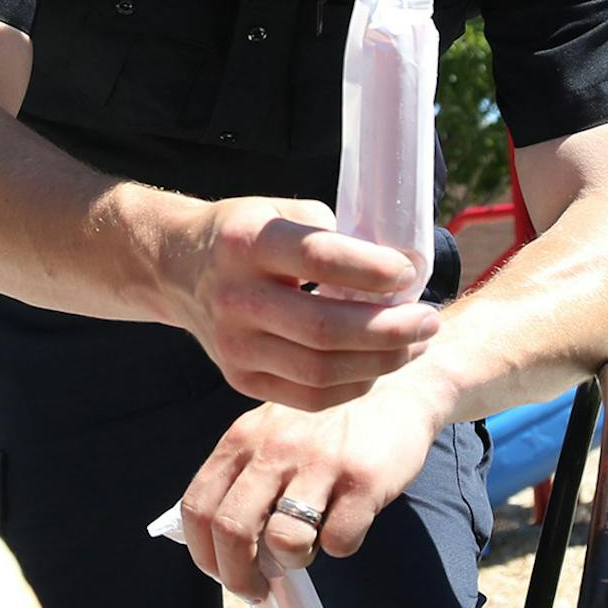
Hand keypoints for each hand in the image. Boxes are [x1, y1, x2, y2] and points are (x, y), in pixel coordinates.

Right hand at [161, 195, 437, 410]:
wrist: (178, 269)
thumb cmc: (243, 234)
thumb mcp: (278, 210)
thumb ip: (331, 233)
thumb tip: (395, 267)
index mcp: (247, 244)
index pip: (319, 259)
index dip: (373, 270)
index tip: (408, 273)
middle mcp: (235, 297)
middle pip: (325, 329)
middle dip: (392, 329)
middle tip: (429, 319)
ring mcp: (234, 346)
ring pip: (322, 371)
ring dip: (382, 362)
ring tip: (415, 344)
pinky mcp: (240, 380)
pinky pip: (310, 397)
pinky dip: (354, 385)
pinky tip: (379, 366)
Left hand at [178, 383, 441, 601]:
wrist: (394, 386)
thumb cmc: (325, 422)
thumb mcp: (269, 431)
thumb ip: (240, 473)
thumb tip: (213, 539)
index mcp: (243, 438)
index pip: (198, 506)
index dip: (204, 553)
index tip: (220, 572)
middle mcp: (275, 447)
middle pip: (232, 529)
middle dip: (239, 576)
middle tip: (256, 589)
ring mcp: (320, 462)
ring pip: (285, 541)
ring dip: (293, 560)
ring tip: (307, 547)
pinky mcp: (363, 480)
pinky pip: (339, 541)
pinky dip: (340, 545)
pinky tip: (346, 522)